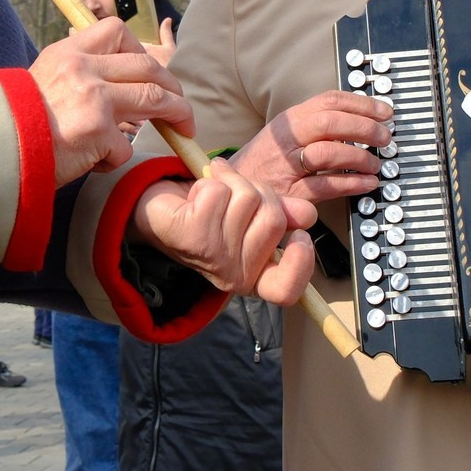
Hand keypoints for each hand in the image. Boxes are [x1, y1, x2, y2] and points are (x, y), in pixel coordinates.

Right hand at [29, 18, 193, 179]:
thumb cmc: (17, 120)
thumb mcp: (44, 78)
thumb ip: (77, 74)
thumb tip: (115, 83)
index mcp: (69, 52)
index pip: (118, 32)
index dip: (142, 52)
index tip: (150, 73)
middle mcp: (84, 68)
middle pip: (148, 68)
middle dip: (173, 87)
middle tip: (181, 106)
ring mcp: (94, 98)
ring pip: (154, 99)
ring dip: (175, 115)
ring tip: (182, 130)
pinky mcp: (98, 131)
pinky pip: (124, 146)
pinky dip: (116, 158)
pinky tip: (97, 162)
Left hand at [128, 161, 315, 306]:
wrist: (162, 210)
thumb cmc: (213, 214)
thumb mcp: (254, 215)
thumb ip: (284, 215)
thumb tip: (307, 215)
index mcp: (256, 276)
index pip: (286, 290)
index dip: (301, 262)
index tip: (299, 236)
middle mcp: (234, 275)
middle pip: (272, 220)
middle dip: (260, 191)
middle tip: (239, 191)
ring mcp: (212, 258)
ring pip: (246, 198)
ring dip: (231, 181)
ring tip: (216, 190)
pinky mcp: (190, 236)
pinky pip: (218, 190)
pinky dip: (210, 180)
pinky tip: (197, 194)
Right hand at [232, 92, 392, 203]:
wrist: (230, 191)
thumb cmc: (262, 164)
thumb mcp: (282, 136)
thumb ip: (314, 126)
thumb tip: (358, 120)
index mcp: (288, 121)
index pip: (328, 101)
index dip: (361, 104)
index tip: (384, 112)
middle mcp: (286, 140)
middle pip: (329, 122)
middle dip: (364, 128)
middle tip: (385, 137)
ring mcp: (286, 167)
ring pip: (327, 152)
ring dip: (359, 157)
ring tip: (375, 164)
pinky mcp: (289, 195)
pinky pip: (325, 186)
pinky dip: (351, 183)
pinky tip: (366, 183)